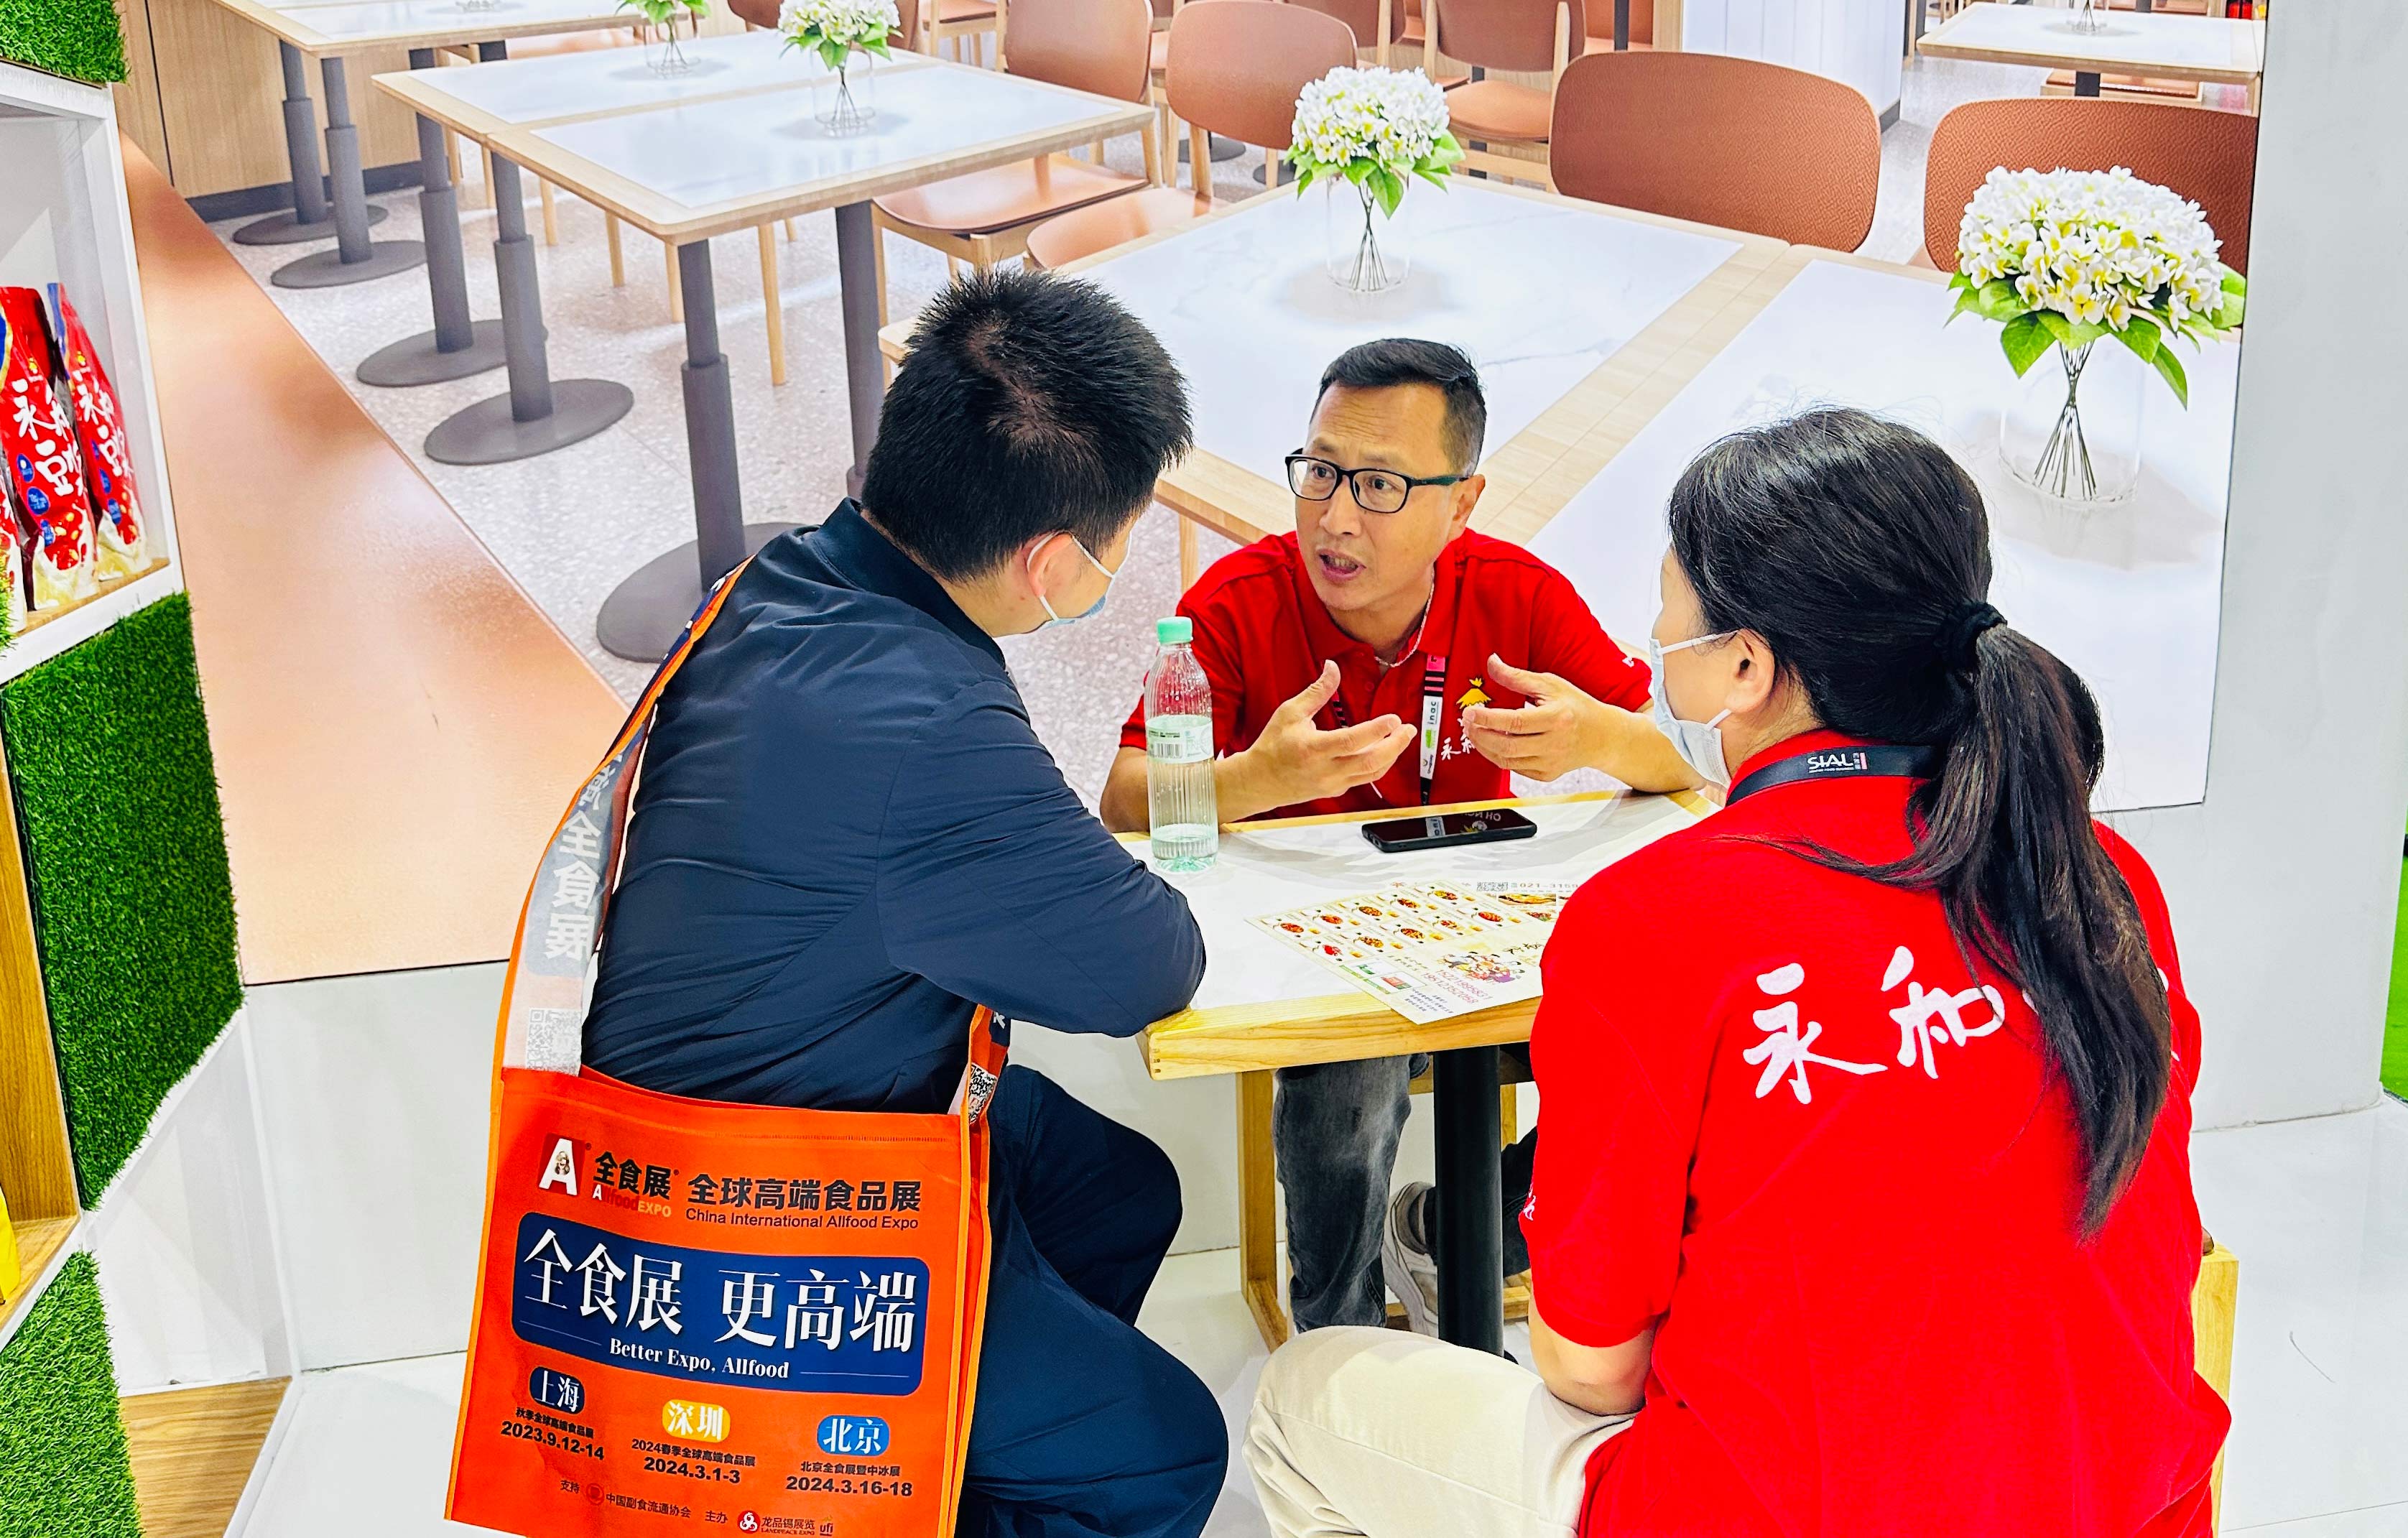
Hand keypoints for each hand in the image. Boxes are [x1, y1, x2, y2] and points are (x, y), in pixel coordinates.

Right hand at [1233, 662, 1414, 807]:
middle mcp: (1325, 770)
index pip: (1351, 741)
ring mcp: (1332, 783)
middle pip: (1369, 761)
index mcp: (1312, 749)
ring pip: (1371, 773)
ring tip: (1402, 738)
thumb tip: (1332, 667)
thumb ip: (1316, 691)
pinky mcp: (1335, 790)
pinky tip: (1385, 751)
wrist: (1259, 781)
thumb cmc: (1273, 745)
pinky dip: (1378, 764)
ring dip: (1391, 755)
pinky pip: (1363, 779)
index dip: (1376, 730)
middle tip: (1408, 729)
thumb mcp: (1290, 712)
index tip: (1393, 719)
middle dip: (1394, 745)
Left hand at [1460, 656, 1613, 782]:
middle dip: (1480, 735)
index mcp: (1556, 718)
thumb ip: (1517, 677)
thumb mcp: (1550, 684)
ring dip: (1484, 747)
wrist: (1602, 736)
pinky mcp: (1546, 775)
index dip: (1488, 718)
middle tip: (1466, 722)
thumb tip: (1492, 663)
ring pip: (1507, 761)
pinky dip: (1498, 756)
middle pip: (1507, 746)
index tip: (1470, 711)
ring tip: (1474, 732)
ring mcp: (1550, 763)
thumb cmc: (1576, 707)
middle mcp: (1554, 744)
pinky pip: (1514, 768)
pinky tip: (1492, 743)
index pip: (1514, 722)